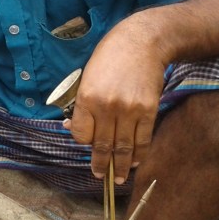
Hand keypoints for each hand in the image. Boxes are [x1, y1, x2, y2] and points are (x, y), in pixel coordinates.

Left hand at [64, 15, 166, 182]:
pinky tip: (135, 162)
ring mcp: (128, 110)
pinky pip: (143, 140)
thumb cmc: (110, 57)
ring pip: (123, 147)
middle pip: (101, 145)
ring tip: (119, 177)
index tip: (87, 145)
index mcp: (86, 98)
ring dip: (121, 166)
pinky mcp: (147, 110)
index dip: (83, 143)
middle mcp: (106, 107)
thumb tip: (70, 129)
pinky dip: (139, 154)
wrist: (142, 42)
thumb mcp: (86, 76)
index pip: (80, 134)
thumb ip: (80, 105)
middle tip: (101, 176)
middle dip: (101, 165)